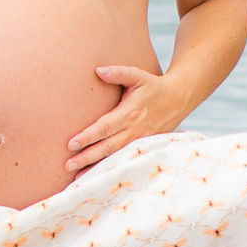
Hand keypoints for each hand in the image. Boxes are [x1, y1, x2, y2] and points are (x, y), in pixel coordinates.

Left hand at [65, 65, 180, 174]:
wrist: (178, 99)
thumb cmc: (153, 86)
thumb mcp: (138, 75)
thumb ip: (118, 73)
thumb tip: (98, 71)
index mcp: (130, 113)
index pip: (105, 127)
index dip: (88, 136)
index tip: (71, 144)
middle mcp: (134, 130)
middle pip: (107, 146)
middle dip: (87, 157)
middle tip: (67, 165)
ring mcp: (140, 141)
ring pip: (115, 157)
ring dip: (96, 167)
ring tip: (76, 176)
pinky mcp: (144, 147)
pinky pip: (124, 159)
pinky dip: (110, 168)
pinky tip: (97, 175)